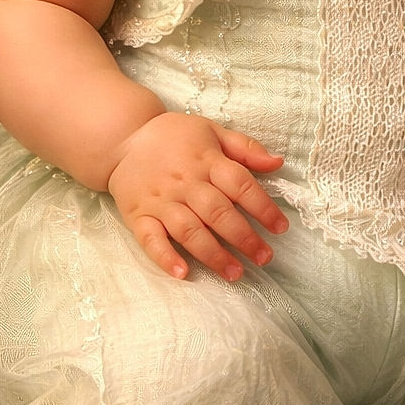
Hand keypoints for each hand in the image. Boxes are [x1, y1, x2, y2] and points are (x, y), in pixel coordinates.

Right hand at [107, 112, 288, 281]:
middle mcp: (185, 182)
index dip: (263, 207)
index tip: (281, 228)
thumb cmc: (174, 136)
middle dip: (244, 237)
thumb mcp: (212, 131)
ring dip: (213, 254)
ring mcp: (161, 201)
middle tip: (264, 258)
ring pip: (189, 231)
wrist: (123, 137)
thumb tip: (278, 163)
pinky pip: (151, 239)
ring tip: (235, 273)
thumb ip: (245, 148)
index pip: (240, 185)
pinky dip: (165, 257)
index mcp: (206, 160)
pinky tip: (182, 274)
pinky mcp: (139, 216)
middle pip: (218, 212)